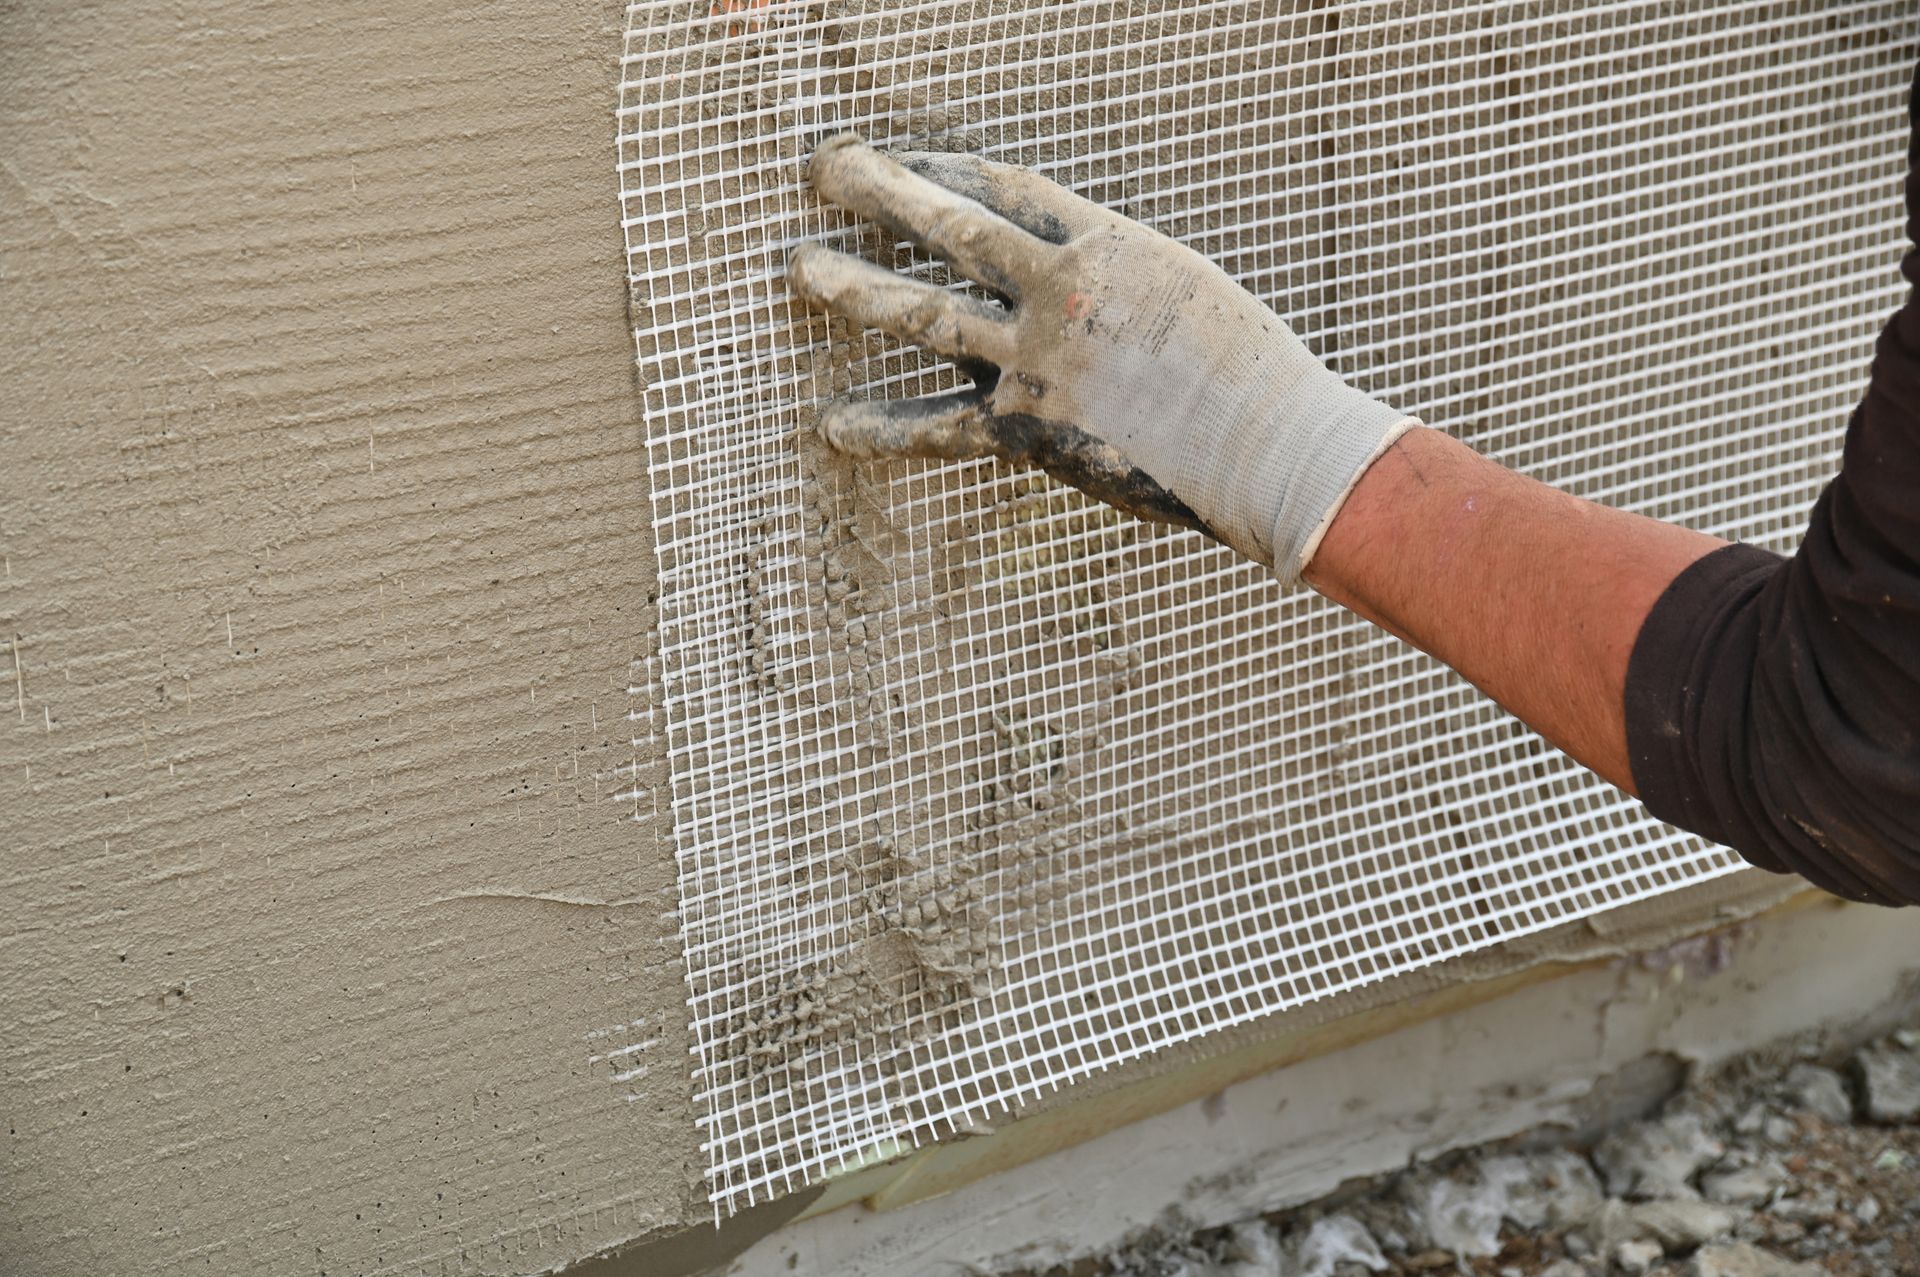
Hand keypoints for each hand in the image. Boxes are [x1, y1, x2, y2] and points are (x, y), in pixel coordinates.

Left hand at [785, 135, 1419, 579]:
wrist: (1273, 447)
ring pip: (928, 313)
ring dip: (856, 287)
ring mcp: (1038, 360)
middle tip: (821, 167)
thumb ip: (1121, 279)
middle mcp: (1061, 291)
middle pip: (950, 226)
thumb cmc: (1250, 373)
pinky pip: (939, 427)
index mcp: (1107, 245)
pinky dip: (883, 425)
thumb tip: (1082, 280)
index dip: (950, 171)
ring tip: (799, 268)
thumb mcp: (1186, 293)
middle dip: (880, 191)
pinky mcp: (1030, 429)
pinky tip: (831, 420)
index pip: (1007, 188)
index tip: (914, 164)